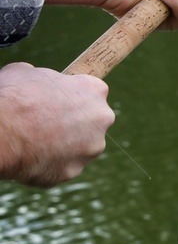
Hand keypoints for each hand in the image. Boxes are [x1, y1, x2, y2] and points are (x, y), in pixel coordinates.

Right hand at [0, 63, 114, 185]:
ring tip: (35, 140)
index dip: (72, 96)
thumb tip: (38, 79)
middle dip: (73, 122)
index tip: (58, 101)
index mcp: (93, 90)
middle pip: (91, 121)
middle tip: (46, 122)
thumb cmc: (12, 97)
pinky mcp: (74, 170)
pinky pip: (63, 166)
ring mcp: (90, 148)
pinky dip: (49, 163)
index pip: (91, 92)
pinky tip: (31, 156)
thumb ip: (45, 77)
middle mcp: (101, 119)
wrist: (0, 132)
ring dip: (63, 144)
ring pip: (80, 146)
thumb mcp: (25, 73)